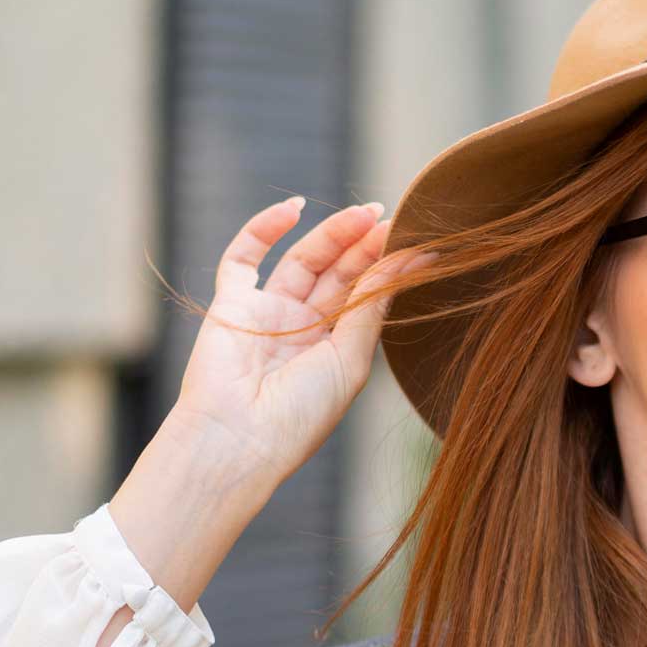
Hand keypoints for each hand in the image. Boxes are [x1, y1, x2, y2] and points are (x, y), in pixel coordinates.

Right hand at [172, 196, 435, 485]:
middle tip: (392, 217)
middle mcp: (302, 328)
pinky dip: (263, 228)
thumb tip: (406, 261)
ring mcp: (266, 313)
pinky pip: (243, 257)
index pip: (363, 296)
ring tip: (364, 213)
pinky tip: (294, 208)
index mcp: (334, 349)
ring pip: (302, 259)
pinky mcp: (231, 304)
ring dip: (331, 233)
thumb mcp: (349, 360)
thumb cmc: (301, 413)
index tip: (416, 241)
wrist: (239, 438)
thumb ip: (370, 307)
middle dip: (363, 245)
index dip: (385, 267)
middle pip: (337, 274)